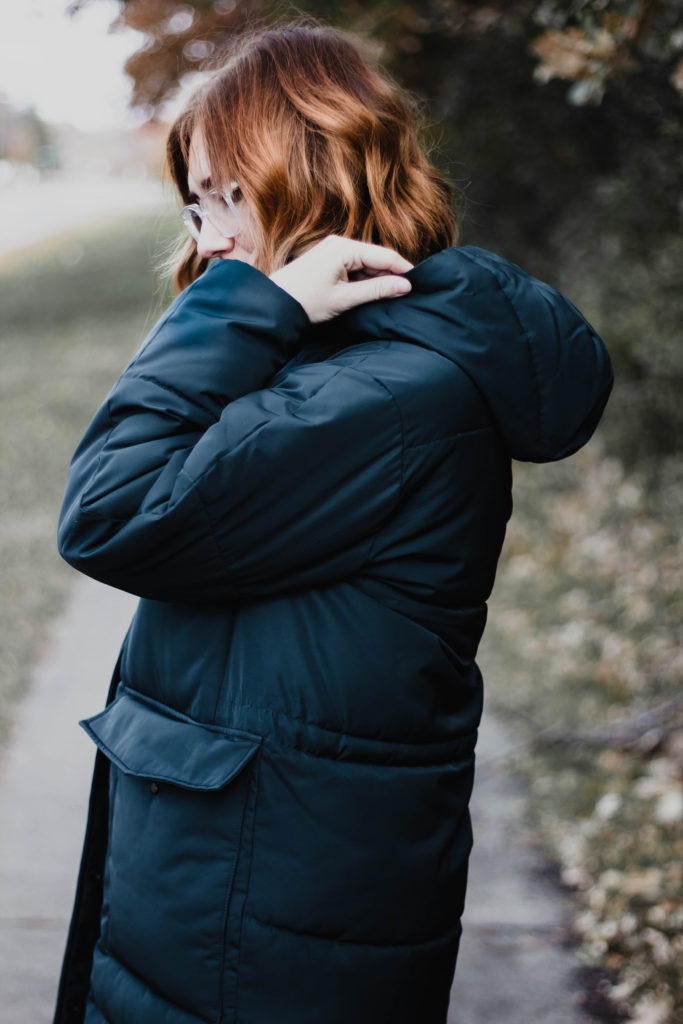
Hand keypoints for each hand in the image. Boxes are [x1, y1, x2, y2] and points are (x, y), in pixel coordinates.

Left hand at [269, 235, 412, 322]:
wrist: (274, 304)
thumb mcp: (345, 298)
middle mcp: (339, 244)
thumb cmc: (306, 301)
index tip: (420, 282)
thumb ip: (377, 290)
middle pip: (376, 258)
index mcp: (344, 247)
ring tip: (391, 296)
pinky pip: (354, 268)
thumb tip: (405, 286)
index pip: (384, 255)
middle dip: (391, 275)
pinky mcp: (328, 261)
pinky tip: (370, 295)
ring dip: (377, 280)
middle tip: (409, 293)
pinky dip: (364, 281)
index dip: (403, 269)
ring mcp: (333, 251)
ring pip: (366, 264)